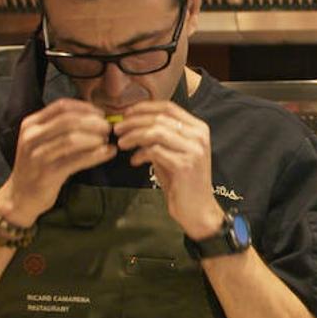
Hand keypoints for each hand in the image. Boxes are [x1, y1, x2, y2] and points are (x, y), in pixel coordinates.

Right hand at [0, 98, 114, 226]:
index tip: (101, 114)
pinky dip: (96, 155)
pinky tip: (107, 154)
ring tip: (107, 142)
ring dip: (95, 138)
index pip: (61, 106)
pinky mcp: (47, 174)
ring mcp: (38, 155)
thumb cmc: (37, 167)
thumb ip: (60, 128)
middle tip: (108, 128)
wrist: (20, 197)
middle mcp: (31, 137)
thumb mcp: (41, 142)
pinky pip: (76, 160)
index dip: (85, 108)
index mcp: (30, 124)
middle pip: (68, 121)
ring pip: (72, 139)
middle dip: (93, 122)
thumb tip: (94, 117)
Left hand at [114, 101, 223, 238]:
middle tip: (117, 129)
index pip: (168, 107)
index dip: (144, 108)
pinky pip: (155, 151)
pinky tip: (134, 161)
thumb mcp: (171, 153)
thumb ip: (159, 138)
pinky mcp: (184, 164)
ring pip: (155, 132)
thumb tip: (133, 123)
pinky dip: (140, 154)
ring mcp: (193, 149)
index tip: (126, 114)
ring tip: (121, 144)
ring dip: (134, 136)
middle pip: (159, 118)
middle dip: (133, 122)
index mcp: (198, 128)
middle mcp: (199, 136)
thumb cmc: (182, 182)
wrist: (197, 210)